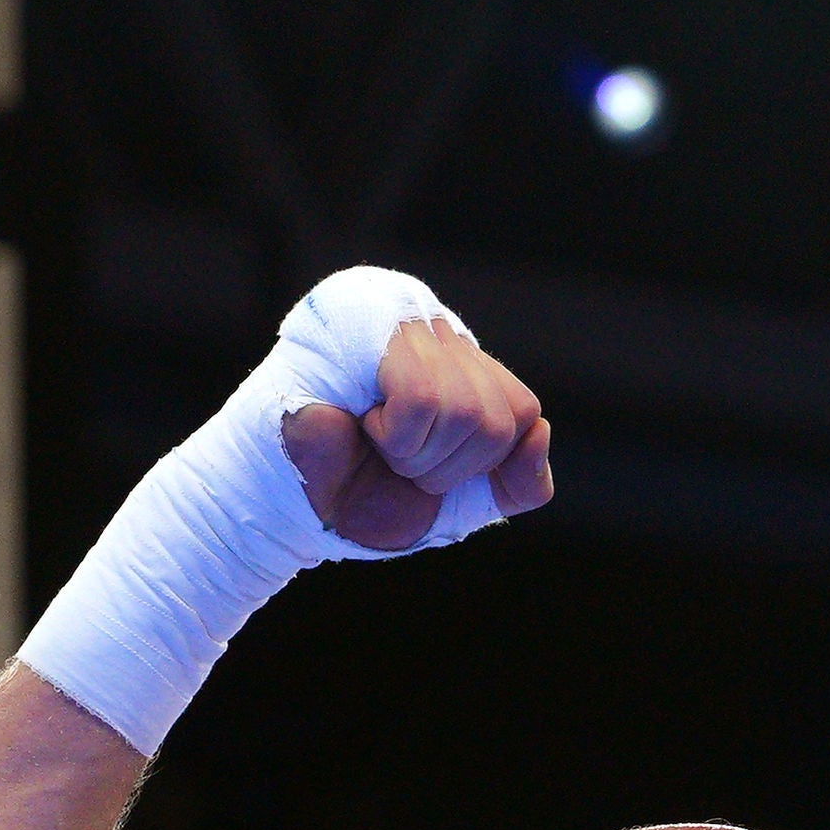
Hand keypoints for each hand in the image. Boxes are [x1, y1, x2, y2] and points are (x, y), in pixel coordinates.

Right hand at [282, 317, 555, 549]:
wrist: (288, 506)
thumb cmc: (365, 495)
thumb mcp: (462, 502)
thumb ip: (518, 483)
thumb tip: (542, 429)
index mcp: (462, 367)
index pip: (524, 412)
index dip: (484, 461)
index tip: (425, 467)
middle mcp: (439, 334)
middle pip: (504, 417)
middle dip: (449, 466)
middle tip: (396, 456)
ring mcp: (405, 323)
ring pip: (472, 412)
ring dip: (417, 453)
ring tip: (377, 438)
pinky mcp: (370, 325)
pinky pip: (426, 399)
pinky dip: (399, 435)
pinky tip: (365, 420)